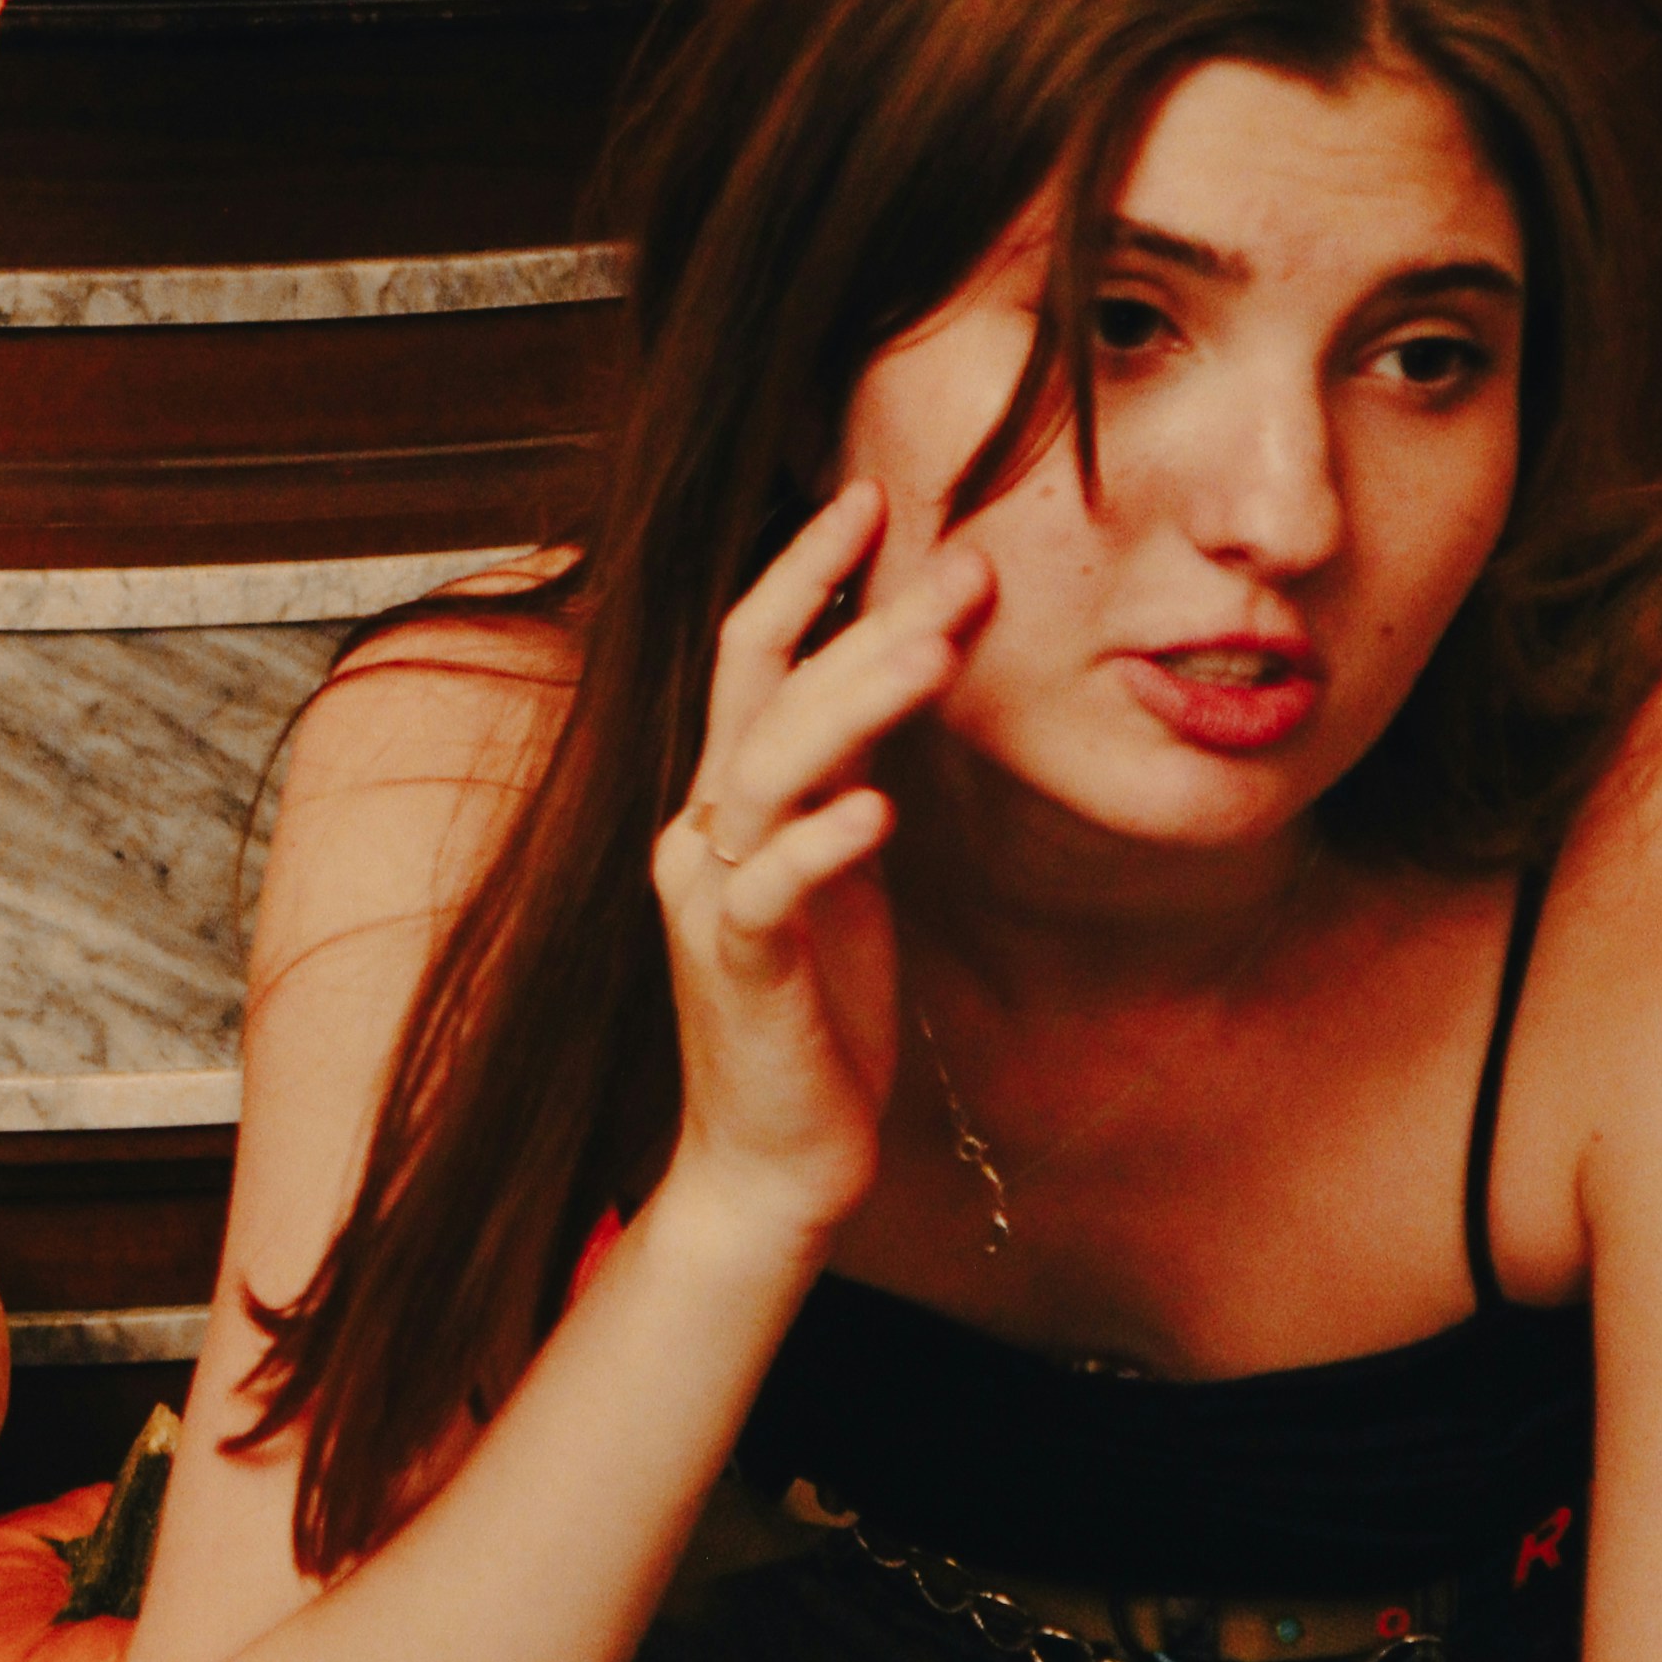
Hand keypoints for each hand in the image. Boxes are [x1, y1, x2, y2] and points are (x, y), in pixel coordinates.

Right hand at [649, 483, 992, 1250]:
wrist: (773, 1162)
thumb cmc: (818, 1016)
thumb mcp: (848, 868)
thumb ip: (859, 772)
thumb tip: (912, 664)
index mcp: (729, 802)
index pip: (755, 655)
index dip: (806, 573)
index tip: (870, 498)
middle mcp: (704, 832)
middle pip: (764, 689)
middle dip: (857, 613)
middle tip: (957, 556)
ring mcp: (712, 899)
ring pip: (769, 768)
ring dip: (854, 702)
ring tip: (935, 647)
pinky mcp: (739, 970)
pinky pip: (768, 891)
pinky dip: (820, 846)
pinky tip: (878, 810)